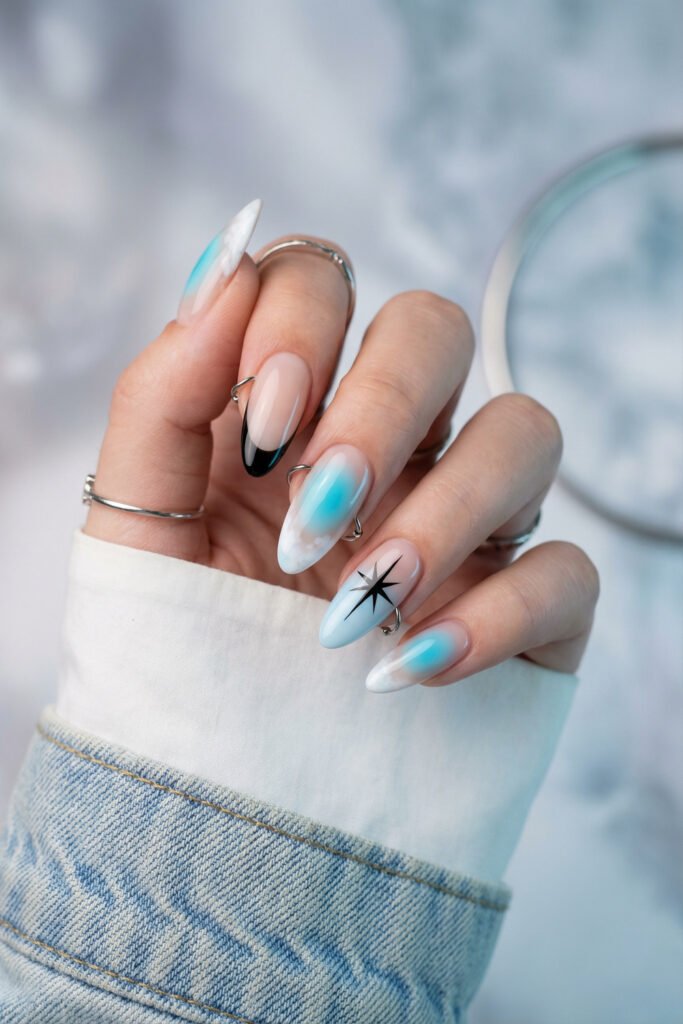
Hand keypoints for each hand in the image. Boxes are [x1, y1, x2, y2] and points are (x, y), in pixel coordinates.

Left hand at [84, 199, 598, 690]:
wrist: (228, 787)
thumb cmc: (182, 646)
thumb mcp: (138, 526)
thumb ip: (160, 396)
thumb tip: (222, 266)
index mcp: (294, 405)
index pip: (323, 280)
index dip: (300, 327)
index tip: (263, 434)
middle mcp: (392, 443)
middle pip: (436, 329)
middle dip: (379, 410)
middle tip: (316, 516)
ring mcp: (469, 517)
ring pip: (525, 431)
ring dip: (444, 511)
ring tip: (357, 606)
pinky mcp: (529, 604)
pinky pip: (567, 568)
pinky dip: (496, 614)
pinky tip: (408, 671)